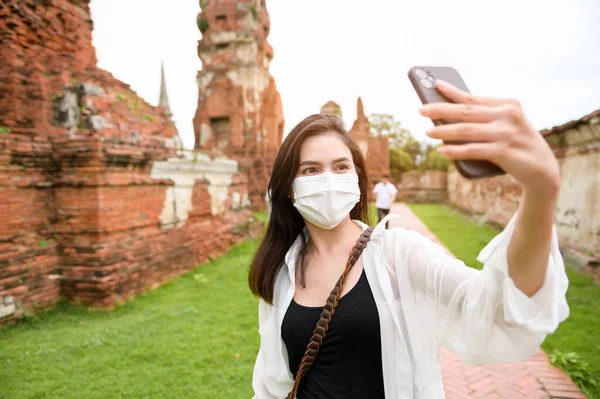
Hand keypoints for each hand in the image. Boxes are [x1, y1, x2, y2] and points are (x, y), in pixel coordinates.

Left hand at [420, 80, 560, 196]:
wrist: (543, 169)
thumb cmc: (517, 144)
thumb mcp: (505, 126)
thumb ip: (484, 119)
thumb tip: (447, 117)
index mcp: (509, 104)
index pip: (474, 98)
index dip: (453, 92)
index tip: (435, 85)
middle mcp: (509, 115)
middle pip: (467, 111)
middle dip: (441, 109)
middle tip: (421, 109)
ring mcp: (507, 133)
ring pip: (467, 130)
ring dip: (444, 131)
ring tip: (427, 132)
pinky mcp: (505, 151)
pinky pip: (474, 150)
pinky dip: (456, 150)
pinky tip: (442, 150)